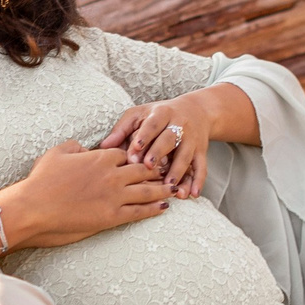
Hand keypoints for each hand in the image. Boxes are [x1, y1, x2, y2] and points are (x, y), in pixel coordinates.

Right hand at [2, 141, 171, 247]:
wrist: (33, 207)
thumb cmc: (41, 180)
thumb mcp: (58, 152)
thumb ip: (77, 146)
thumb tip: (86, 147)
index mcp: (101, 157)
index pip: (130, 152)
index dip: (142, 154)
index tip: (152, 155)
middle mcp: (112, 175)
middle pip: (145, 169)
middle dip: (160, 168)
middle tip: (172, 169)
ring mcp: (114, 196)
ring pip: (148, 190)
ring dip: (164, 188)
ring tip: (176, 187)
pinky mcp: (112, 216)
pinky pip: (140, 212)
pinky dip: (154, 209)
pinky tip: (164, 207)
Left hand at [101, 91, 220, 197]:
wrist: (196, 111)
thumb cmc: (158, 116)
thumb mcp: (139, 115)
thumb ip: (122, 130)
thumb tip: (103, 146)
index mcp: (161, 114)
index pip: (153, 124)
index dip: (144, 136)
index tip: (135, 148)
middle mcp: (179, 125)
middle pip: (170, 139)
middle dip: (159, 152)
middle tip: (149, 166)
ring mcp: (192, 140)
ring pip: (186, 156)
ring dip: (178, 171)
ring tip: (169, 185)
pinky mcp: (201, 152)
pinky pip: (201, 167)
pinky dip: (198, 181)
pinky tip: (193, 193)